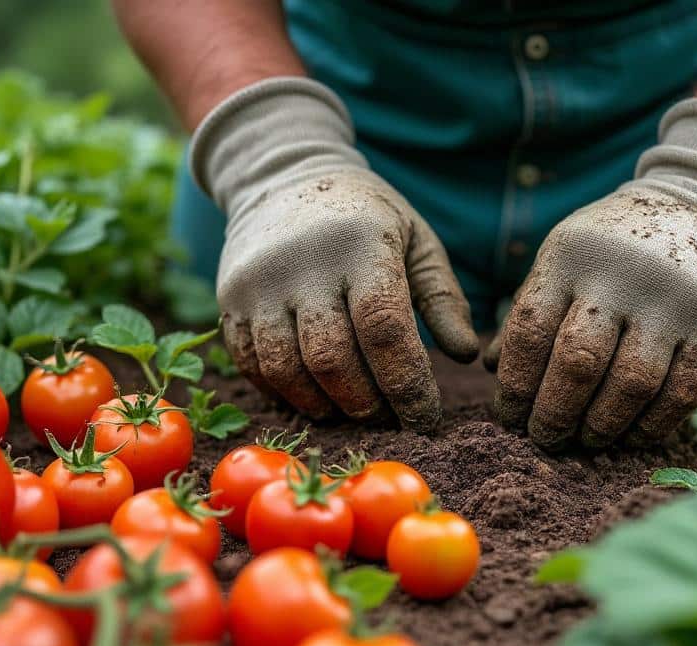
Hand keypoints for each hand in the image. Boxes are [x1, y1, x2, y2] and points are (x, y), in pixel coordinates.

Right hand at [192, 79, 477, 432]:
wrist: (281, 176)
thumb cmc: (365, 218)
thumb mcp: (415, 240)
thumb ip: (443, 296)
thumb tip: (466, 354)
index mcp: (360, 245)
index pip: (384, 329)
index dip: (406, 384)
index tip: (426, 417)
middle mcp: (302, 265)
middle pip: (332, 359)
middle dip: (367, 403)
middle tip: (391, 419)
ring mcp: (258, 284)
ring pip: (287, 370)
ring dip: (326, 406)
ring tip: (355, 411)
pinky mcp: (230, 301)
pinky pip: (253, 366)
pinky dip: (286, 394)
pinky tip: (316, 397)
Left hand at [486, 98, 696, 447]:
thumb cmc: (616, 242)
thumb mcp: (565, 257)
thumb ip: (531, 309)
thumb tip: (491, 371)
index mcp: (572, 256)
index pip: (530, 331)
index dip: (514, 385)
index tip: (509, 417)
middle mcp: (623, 275)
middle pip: (578, 364)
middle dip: (553, 415)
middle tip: (545, 438)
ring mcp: (676, 300)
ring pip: (630, 386)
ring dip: (602, 426)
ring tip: (586, 440)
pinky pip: (682, 393)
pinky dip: (652, 425)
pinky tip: (631, 434)